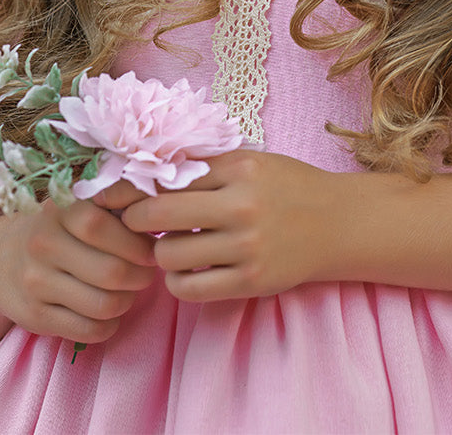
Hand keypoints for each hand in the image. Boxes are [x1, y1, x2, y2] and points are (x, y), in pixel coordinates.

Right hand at [0, 183, 156, 345]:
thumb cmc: (54, 229)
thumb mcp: (73, 208)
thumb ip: (111, 207)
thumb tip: (157, 218)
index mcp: (58, 213)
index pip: (102, 226)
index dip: (136, 241)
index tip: (151, 247)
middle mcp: (43, 247)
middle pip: (110, 272)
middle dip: (141, 276)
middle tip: (146, 273)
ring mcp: (36, 284)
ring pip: (103, 304)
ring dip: (128, 301)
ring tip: (129, 290)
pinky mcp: (35, 318)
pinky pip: (88, 330)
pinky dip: (110, 325)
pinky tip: (110, 312)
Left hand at [122, 150, 342, 302]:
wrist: (337, 223)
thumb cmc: (288, 187)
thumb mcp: (251, 161)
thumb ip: (206, 165)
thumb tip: (147, 170)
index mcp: (239, 168)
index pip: (168, 176)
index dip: (133, 187)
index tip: (114, 195)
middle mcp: (241, 205)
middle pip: (159, 214)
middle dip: (135, 219)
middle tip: (132, 222)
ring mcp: (246, 247)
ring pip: (169, 255)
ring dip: (161, 252)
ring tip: (171, 246)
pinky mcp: (251, 282)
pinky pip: (189, 289)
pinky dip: (177, 282)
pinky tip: (186, 271)